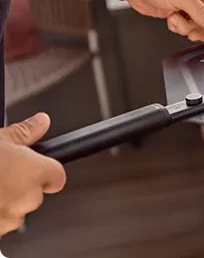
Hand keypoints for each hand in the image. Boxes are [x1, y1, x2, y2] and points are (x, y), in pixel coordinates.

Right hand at [0, 113, 65, 235]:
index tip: (37, 165)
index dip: (48, 170)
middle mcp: (29, 198)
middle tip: (2, 173)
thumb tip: (40, 123)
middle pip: (35, 192)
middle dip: (21, 184)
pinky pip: (0, 222)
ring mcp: (11, 219)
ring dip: (5, 200)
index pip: (57, 175)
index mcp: (35, 172)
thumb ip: (24, 133)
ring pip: (16, 209)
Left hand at [115, 0, 203, 42]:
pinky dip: (179, 27)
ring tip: (175, 19)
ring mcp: (189, 4)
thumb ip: (201, 13)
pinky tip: (170, 18)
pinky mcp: (179, 12)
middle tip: (191, 30)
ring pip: (199, 26)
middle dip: (200, 27)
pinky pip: (186, 27)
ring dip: (187, 28)